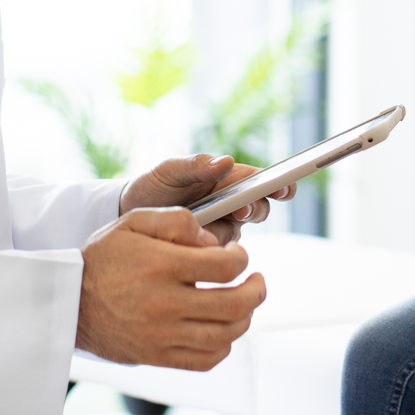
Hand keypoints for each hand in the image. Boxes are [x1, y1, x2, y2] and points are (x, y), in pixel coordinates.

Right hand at [76, 207, 267, 369]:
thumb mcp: (134, 222)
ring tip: (243, 303)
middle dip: (256, 290)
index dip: (242, 258)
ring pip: (225, 335)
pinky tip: (223, 329)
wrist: (68, 301)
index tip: (237, 254)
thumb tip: (212, 242)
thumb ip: (177, 221)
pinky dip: (224, 346)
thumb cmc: (103, 258)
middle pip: (234, 305)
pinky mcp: (157, 356)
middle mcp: (164, 303)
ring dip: (245, 318)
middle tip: (256, 280)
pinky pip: (206, 360)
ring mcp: (162, 334)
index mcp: (162, 265)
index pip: (226, 266)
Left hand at [121, 153, 295, 246]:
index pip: (259, 181)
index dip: (277, 185)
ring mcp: (222, 228)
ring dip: (227, 231)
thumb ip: (196, 165)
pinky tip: (193, 246)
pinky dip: (210, 250)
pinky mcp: (210, 251)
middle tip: (241, 210)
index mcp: (226, 180)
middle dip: (254, 209)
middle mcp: (231, 205)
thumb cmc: (154, 187)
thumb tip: (226, 161)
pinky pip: (219, 253)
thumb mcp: (169, 171)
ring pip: (239, 233)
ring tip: (206, 230)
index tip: (285, 188)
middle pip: (258, 208)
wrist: (129, 218)